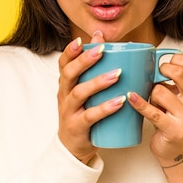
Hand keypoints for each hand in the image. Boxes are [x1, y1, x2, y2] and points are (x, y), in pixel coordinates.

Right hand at [57, 31, 124, 163]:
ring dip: (98, 82)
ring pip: (80, 93)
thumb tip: (100, 35)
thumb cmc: (82, 112)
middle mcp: (64, 95)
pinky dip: (105, 108)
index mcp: (66, 84)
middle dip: (84, 61)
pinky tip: (119, 101)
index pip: (63, 64)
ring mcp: (69, 111)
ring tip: (117, 74)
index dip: (70, 51)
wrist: (72, 147)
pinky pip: (91, 116)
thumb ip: (91, 65)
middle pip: (69, 74)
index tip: (81, 40)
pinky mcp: (78, 126)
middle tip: (102, 50)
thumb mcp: (84, 89)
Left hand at [127, 54, 182, 182]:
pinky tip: (131, 97)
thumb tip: (148, 57)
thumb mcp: (180, 97)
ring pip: (160, 91)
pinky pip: (152, 112)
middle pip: (181, 73)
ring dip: (150, 93)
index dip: (177, 59)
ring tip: (152, 101)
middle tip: (155, 75)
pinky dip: (139, 103)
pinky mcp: (175, 130)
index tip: (165, 64)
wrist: (177, 151)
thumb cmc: (174, 118)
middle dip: (162, 69)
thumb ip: (173, 79)